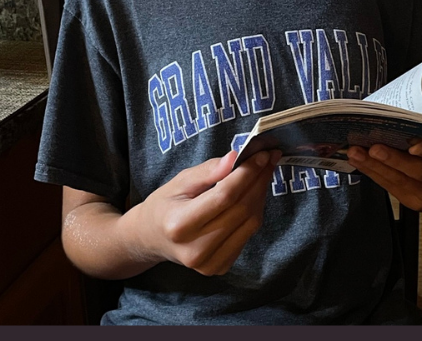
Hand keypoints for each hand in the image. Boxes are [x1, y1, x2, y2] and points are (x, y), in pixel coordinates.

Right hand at [130, 149, 280, 275]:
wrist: (152, 238)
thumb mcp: (179, 182)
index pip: (224, 196)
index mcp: (180, 225)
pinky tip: (254, 193)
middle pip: (241, 210)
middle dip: (259, 180)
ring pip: (249, 223)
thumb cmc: (165, 205)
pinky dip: (254, 211)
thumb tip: (235, 157)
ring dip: (261, 194)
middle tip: (269, 158)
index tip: (262, 154)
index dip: (247, 174)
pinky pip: (247, 234)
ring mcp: (209, 263)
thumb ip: (208, 171)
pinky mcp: (219, 267)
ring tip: (264, 171)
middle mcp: (195, 250)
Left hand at [346, 130, 421, 211]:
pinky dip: (373, 173)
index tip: (412, 146)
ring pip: (402, 182)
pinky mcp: (415, 203)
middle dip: (395, 160)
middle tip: (374, 148)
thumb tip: (401, 104)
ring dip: (375, 166)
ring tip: (356, 153)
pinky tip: (359, 161)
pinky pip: (391, 188)